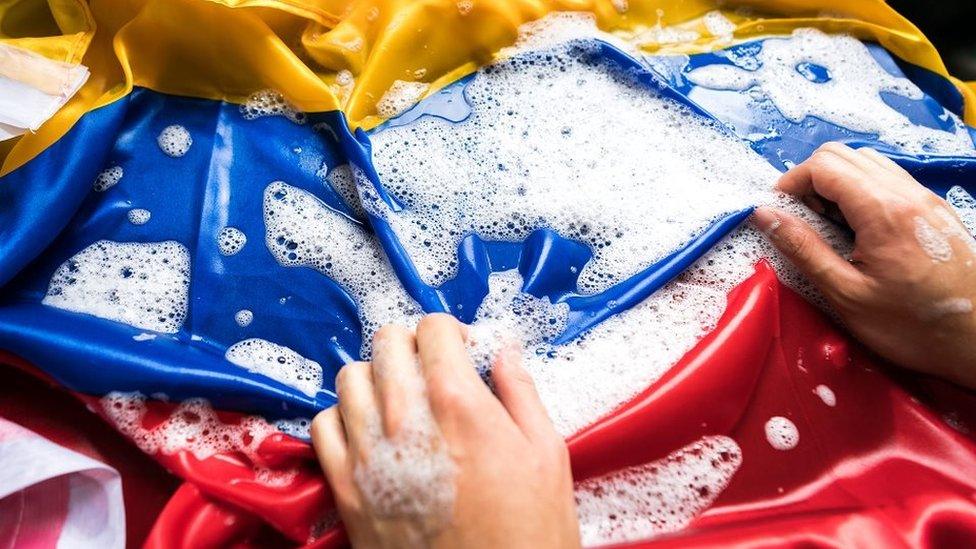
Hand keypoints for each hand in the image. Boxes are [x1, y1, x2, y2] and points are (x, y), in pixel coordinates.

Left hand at [311, 314, 579, 548]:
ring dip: (377, 376)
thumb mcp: (547, 454)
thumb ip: (521, 391)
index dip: (451, 332)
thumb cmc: (528, 533)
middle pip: (386, 343)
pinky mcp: (347, 490)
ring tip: (401, 398)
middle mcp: (405, 421)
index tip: (462, 350)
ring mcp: (369, 455)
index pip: (432, 329)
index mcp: (459, 405)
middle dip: (413, 345)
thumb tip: (504, 350)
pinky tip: (370, 431)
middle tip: (433, 368)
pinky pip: (324, 426)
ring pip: (350, 378)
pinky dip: (344, 417)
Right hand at [752, 142, 975, 386]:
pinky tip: (855, 229)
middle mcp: (908, 194)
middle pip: (844, 155)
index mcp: (884, 212)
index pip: (824, 166)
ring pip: (867, 162)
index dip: (791, 182)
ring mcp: (925, 199)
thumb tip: (765, 215)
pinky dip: (860, 191)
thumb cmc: (913, 328)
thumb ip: (803, 249)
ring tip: (826, 224)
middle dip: (810, 179)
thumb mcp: (846, 294)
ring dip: (836, 183)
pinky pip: (888, 179)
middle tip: (799, 218)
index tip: (776, 210)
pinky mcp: (933, 210)